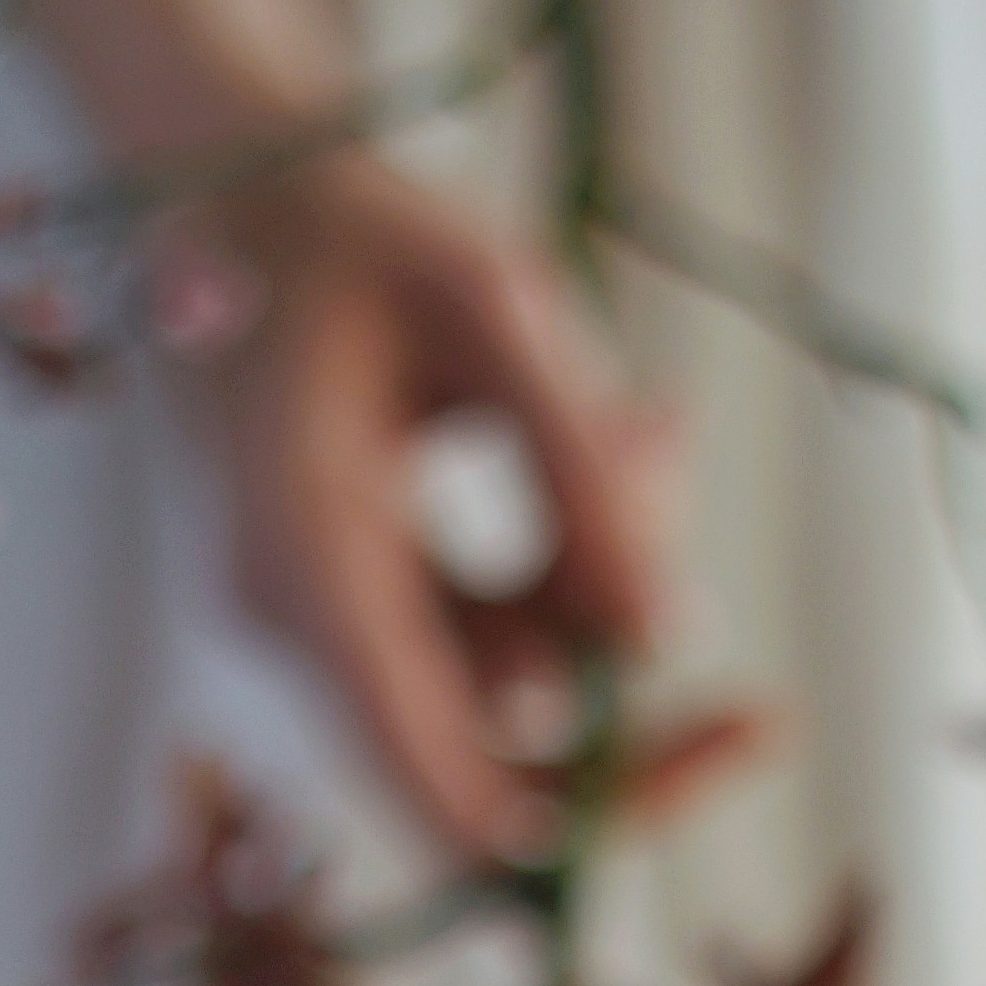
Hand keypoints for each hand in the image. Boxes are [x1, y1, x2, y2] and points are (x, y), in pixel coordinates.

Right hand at [189, 151, 675, 864]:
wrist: (220, 177)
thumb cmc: (348, 220)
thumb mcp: (491, 307)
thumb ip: (583, 472)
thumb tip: (668, 642)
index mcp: (307, 559)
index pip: (439, 783)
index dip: (590, 808)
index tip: (728, 741)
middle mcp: (300, 619)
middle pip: (490, 772)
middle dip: (631, 704)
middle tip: (765, 703)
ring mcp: (323, 617)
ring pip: (512, 682)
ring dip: (609, 581)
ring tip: (652, 427)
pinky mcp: (357, 598)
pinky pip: (493, 631)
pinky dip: (570, 558)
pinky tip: (625, 436)